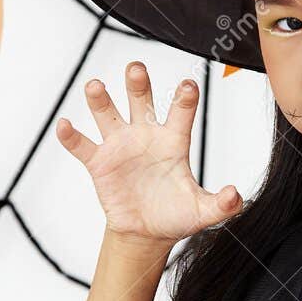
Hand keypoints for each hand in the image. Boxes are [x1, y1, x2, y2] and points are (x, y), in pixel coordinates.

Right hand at [56, 63, 241, 242]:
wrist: (147, 233)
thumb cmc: (176, 215)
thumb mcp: (202, 211)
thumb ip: (221, 204)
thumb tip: (236, 196)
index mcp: (173, 141)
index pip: (180, 112)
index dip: (184, 98)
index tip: (188, 85)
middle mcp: (145, 135)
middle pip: (140, 100)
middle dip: (137, 83)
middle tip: (136, 68)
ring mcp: (120, 146)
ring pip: (107, 114)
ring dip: (100, 100)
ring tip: (95, 86)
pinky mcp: (99, 163)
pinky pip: (82, 145)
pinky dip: (71, 136)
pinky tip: (65, 125)